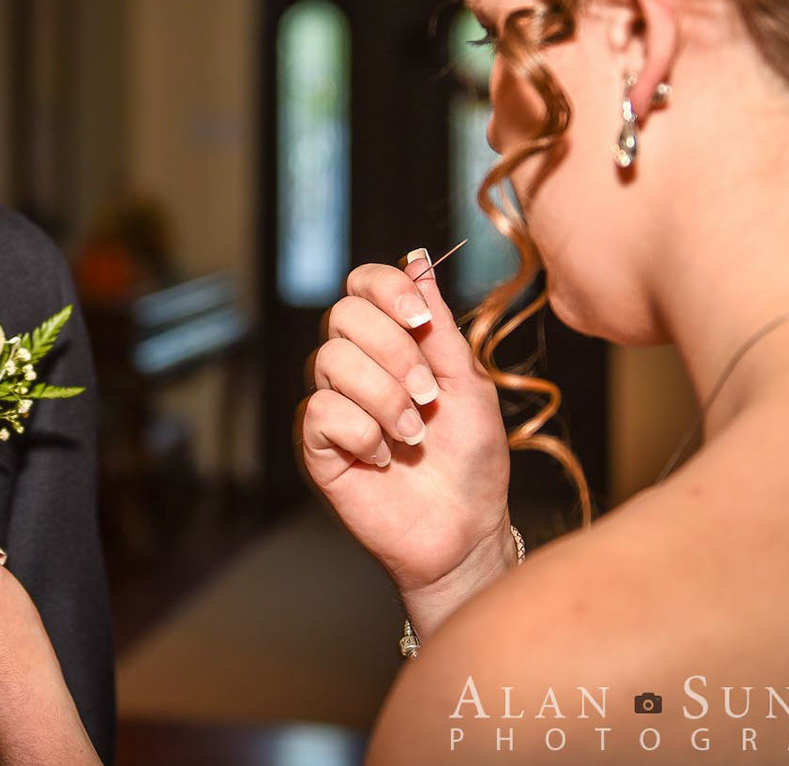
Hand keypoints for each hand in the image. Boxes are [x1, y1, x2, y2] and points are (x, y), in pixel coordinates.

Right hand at [296, 249, 516, 635]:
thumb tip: (419, 259)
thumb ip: (440, 327)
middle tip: (429, 396)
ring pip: (331, 361)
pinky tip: (385, 458)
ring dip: (386, 399)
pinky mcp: (317, 444)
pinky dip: (365, 434)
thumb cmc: (472, 458)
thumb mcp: (470, 384)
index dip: (386, 289)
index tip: (420, 321)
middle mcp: (354, 364)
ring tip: (413, 436)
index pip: (363, 283)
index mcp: (390, 340)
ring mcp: (332, 403)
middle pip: (343, 315)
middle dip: (395, 353)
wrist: (466, 529)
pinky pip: (323, 412)